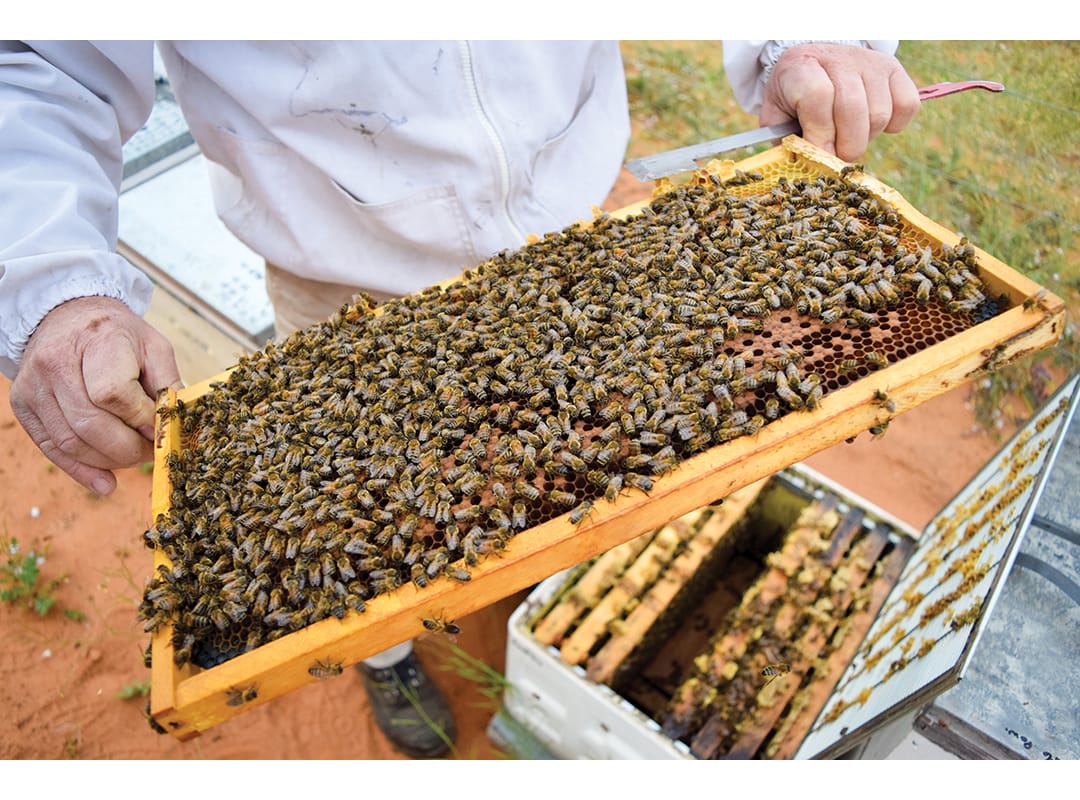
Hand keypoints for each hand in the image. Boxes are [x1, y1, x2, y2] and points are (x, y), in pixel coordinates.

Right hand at [9, 296, 181, 494]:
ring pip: (71, 442)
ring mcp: (34, 386)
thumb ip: (168, 384)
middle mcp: (56, 363)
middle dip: (127, 448)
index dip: (139, 418)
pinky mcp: (24, 406)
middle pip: (90, 424)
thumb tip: (173, 425)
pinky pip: (51, 448)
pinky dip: (80, 471)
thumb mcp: (154, 347)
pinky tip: (105, 483)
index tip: (158, 427)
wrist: (68, 317)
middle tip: (150, 452)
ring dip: (108, 461)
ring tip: (133, 459)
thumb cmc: (117, 334)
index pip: (112, 393)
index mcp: (95, 340)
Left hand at [760, 43, 920, 162]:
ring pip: (879, 114)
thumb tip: (808, 167)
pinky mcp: (894, 68)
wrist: (815, 65)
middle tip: (836, 157)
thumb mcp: (777, 117)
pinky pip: (906, 106)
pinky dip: (893, 126)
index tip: (819, 154)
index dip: (820, 132)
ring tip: (849, 136)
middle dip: (845, 146)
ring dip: (866, 137)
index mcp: (801, 66)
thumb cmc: (793, 100)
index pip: (818, 96)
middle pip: (852, 109)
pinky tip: (871, 125)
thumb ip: (786, 141)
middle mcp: (838, 58)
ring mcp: (870, 61)